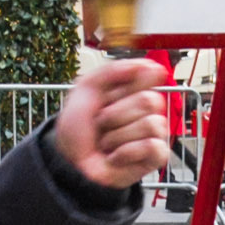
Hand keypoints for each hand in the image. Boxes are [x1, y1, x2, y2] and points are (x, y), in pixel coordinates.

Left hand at [54, 58, 171, 189]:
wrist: (70, 160)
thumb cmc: (77, 128)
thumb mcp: (85, 89)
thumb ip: (112, 71)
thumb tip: (148, 64)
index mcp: (131, 90)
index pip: (150, 74)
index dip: (131, 84)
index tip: (111, 95)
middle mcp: (145, 110)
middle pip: (149, 101)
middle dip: (116, 115)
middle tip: (102, 125)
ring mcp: (152, 133)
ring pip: (150, 124)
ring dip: (118, 136)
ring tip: (107, 143)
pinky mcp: (155, 156)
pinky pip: (152, 146)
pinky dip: (127, 152)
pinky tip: (116, 156)